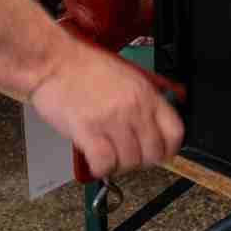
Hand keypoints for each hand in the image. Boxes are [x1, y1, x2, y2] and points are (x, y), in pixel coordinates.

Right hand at [29, 38, 182, 177]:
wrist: (54, 61)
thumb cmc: (85, 68)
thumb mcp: (128, 77)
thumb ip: (143, 101)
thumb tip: (153, 127)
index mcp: (146, 94)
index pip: (175, 132)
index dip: (168, 149)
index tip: (159, 152)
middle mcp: (134, 108)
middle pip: (154, 153)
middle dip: (142, 161)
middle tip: (128, 156)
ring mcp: (112, 121)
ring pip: (130, 162)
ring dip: (119, 165)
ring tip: (108, 155)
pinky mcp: (88, 131)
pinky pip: (105, 164)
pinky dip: (101, 168)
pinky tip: (95, 159)